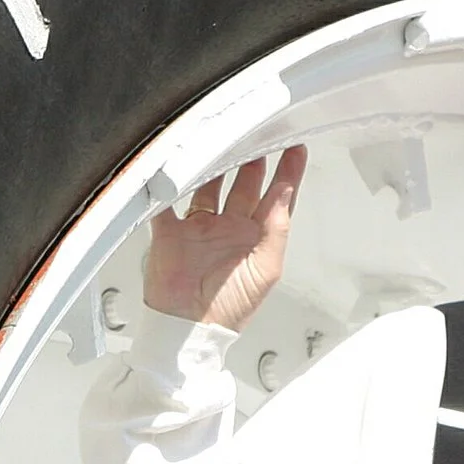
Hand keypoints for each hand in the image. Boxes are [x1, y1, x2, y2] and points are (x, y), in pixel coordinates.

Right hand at [142, 146, 307, 330]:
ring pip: (208, 184)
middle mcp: (228, 229)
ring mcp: (199, 228)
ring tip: (224, 142)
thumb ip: (276, 228)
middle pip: (243, 183)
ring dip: (215, 164)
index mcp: (253, 237)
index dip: (287, 172)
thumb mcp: (266, 268)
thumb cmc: (229, 309)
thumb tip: (286, 194)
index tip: (295, 148)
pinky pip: (168, 200)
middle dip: (252, 158)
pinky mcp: (171, 231)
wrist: (187, 329)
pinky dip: (169, 184)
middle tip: (259, 135)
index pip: (275, 197)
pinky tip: (175, 167)